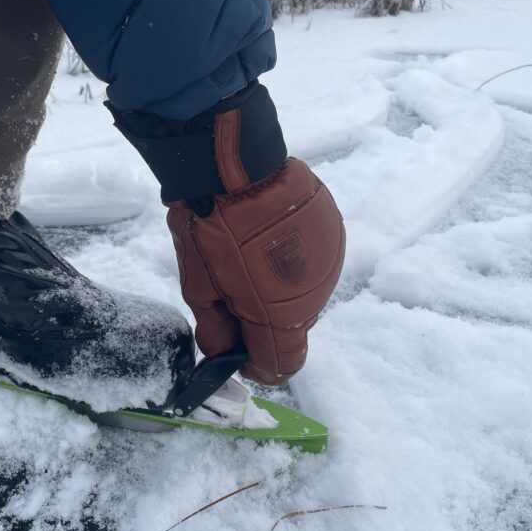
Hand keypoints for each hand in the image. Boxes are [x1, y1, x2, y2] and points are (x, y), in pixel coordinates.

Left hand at [166, 158, 344, 384]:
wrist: (233, 164)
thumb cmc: (209, 227)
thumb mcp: (198, 286)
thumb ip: (216, 329)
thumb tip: (223, 354)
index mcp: (280, 316)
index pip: (281, 366)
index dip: (257, 365)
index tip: (239, 351)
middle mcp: (314, 296)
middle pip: (292, 330)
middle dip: (264, 321)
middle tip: (233, 292)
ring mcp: (328, 263)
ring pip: (304, 294)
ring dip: (281, 288)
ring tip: (251, 258)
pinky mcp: (333, 234)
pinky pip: (313, 262)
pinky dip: (293, 260)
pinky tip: (271, 238)